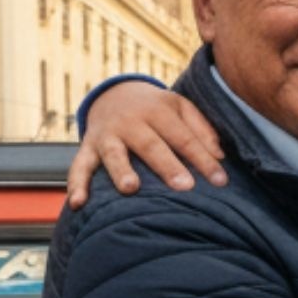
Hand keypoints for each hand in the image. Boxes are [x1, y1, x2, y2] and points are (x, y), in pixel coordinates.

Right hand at [65, 80, 227, 207]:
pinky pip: (79, 166)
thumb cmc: (155, 109)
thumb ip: (200, 128)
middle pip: (151, 145)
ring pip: (114, 153)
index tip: (221, 181)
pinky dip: (76, 185)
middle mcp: (130, 121)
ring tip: (131, 188)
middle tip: (185, 186)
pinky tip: (78, 204)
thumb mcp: (179, 108)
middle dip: (167, 166)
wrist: (113, 94)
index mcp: (157, 110)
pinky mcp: (88, 147)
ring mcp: (107, 135)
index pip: (184, 137)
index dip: (203, 159)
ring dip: (121, 171)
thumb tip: (220, 155)